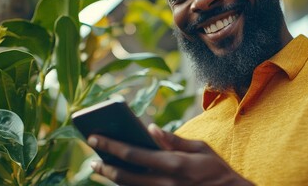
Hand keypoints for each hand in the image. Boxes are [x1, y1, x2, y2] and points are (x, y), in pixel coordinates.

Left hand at [88, 124, 253, 185]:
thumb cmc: (216, 169)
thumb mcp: (200, 148)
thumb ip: (173, 140)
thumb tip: (151, 128)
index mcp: (174, 164)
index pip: (135, 154)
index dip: (112, 145)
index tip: (95, 137)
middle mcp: (165, 183)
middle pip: (126, 175)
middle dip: (105, 166)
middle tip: (91, 160)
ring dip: (112, 179)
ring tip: (99, 169)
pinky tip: (120, 180)